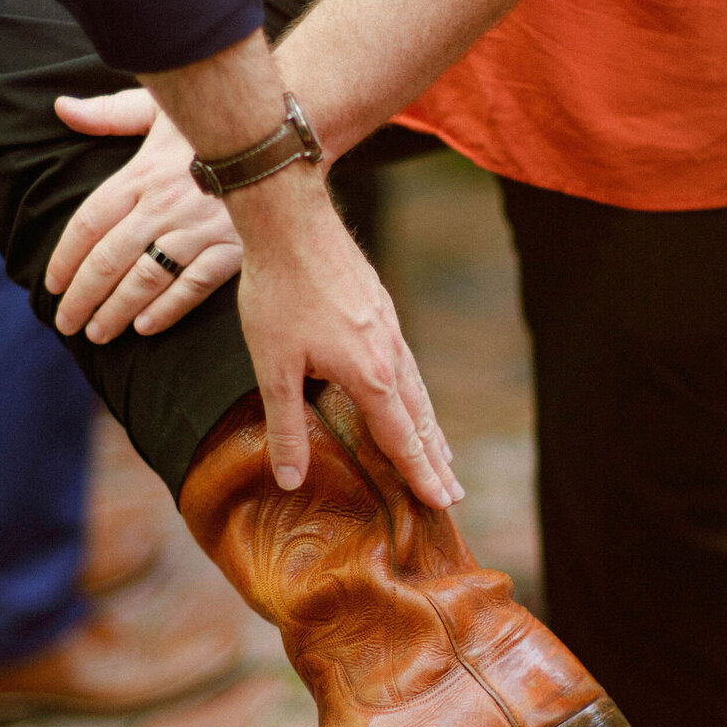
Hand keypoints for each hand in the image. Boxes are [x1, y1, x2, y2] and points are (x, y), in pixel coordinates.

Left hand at [46, 92, 240, 341]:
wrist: (276, 135)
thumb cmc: (213, 122)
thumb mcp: (158, 106)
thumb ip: (109, 113)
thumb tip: (61, 108)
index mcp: (143, 173)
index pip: (90, 222)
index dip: (66, 257)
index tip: (51, 284)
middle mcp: (165, 203)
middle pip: (110, 257)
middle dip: (82, 295)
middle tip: (65, 322)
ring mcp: (200, 228)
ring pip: (146, 277)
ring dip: (116, 310)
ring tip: (97, 332)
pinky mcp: (234, 247)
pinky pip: (195, 284)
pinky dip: (168, 308)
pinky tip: (144, 326)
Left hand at [232, 167, 462, 509]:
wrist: (291, 222)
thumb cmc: (278, 293)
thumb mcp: (273, 367)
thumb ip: (286, 426)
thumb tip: (291, 480)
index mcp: (370, 375)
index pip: (402, 439)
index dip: (420, 475)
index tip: (441, 503)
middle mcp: (390, 355)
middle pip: (420, 419)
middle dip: (435, 460)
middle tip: (453, 494)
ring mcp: (389, 328)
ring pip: (417, 390)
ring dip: (430, 428)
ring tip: (442, 454)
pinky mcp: (380, 309)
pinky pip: (406, 364)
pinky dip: (415, 393)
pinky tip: (409, 395)